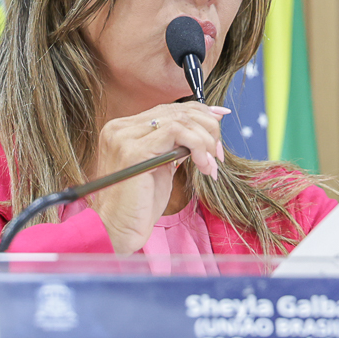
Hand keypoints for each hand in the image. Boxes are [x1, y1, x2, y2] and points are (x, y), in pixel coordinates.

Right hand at [88, 103, 228, 254]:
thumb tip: (208, 122)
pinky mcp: (133, 151)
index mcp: (124, 129)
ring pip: (180, 120)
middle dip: (207, 129)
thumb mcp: (162, 165)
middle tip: (218, 153)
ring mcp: (124, 137)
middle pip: (177, 111)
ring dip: (205, 141)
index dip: (199, 112)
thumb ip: (177, 143)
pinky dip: (197, 146)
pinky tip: (202, 164)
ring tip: (211, 164)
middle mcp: (120, 128)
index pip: (169, 109)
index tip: (220, 119)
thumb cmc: (140, 203)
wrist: (118, 229)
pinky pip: (177, 132)